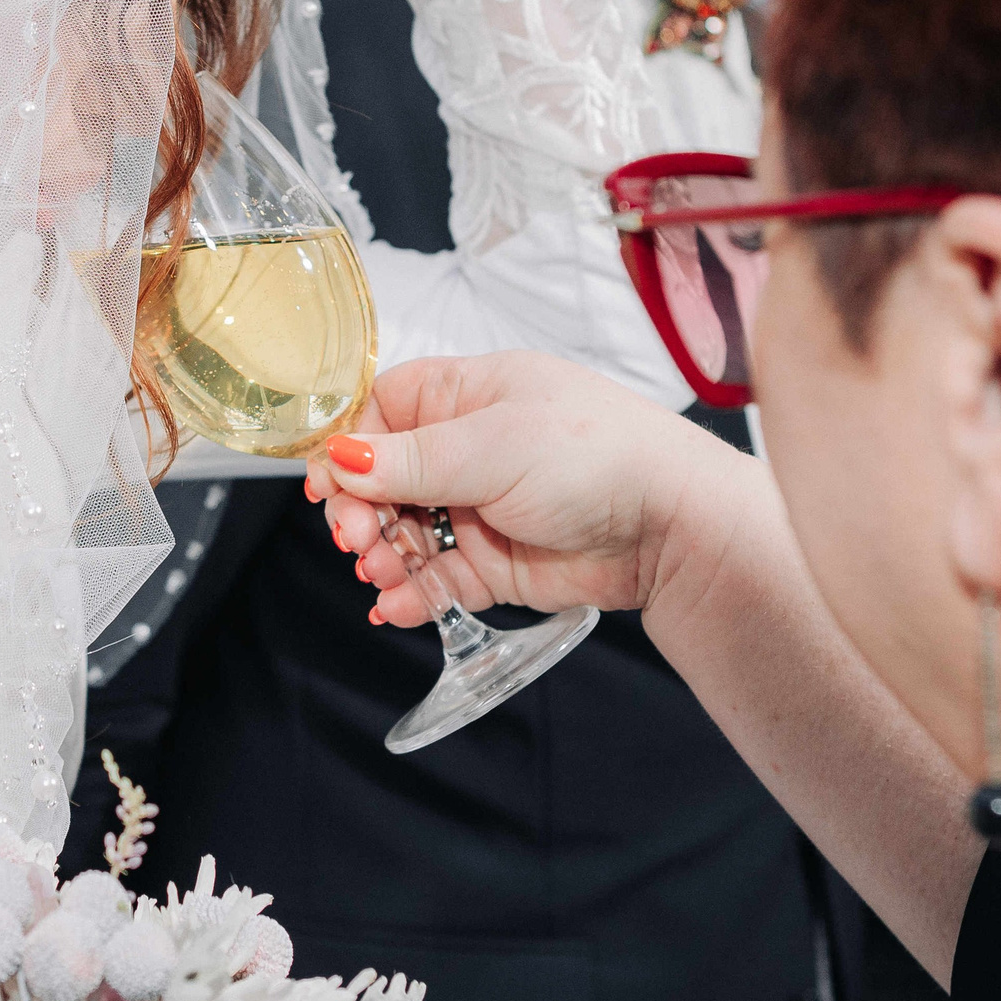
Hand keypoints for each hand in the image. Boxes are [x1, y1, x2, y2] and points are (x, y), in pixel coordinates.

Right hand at [302, 351, 735, 625]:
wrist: (670, 526)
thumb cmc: (596, 456)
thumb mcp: (491, 446)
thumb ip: (411, 460)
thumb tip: (341, 457)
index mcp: (467, 394)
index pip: (381, 412)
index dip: (349, 449)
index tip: (330, 486)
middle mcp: (470, 447)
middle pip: (383, 479)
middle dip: (361, 512)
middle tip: (356, 539)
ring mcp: (483, 507)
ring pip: (406, 534)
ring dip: (383, 558)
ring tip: (381, 577)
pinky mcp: (498, 562)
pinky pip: (440, 579)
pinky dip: (414, 594)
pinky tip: (398, 607)